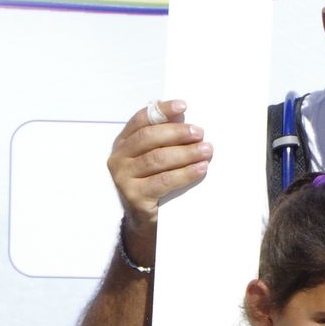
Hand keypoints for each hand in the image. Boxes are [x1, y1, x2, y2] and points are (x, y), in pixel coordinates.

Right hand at [108, 99, 211, 237]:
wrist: (143, 219)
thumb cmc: (153, 181)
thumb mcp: (154, 157)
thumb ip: (164, 137)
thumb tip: (184, 115)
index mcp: (123, 142)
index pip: (141, 119)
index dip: (163, 111)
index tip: (184, 106)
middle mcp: (118, 157)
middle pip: (149, 137)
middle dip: (177, 133)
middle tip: (200, 133)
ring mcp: (123, 177)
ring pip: (157, 159)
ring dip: (186, 153)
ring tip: (206, 150)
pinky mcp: (134, 196)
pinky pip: (163, 181)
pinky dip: (185, 174)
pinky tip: (201, 168)